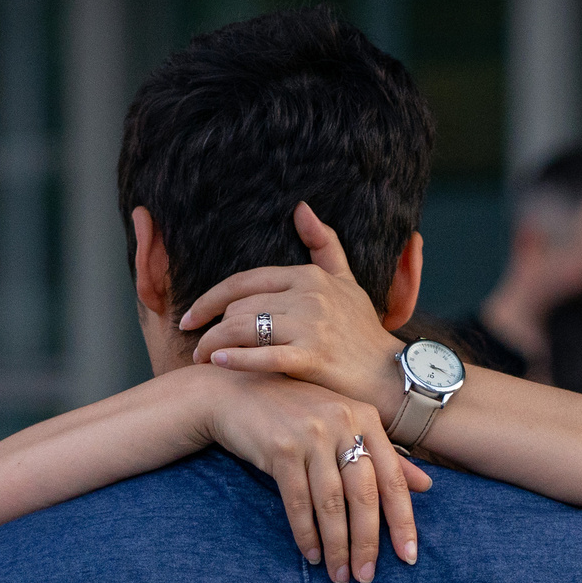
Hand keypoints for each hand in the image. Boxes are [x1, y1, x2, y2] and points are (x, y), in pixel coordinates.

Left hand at [176, 201, 405, 412]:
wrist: (390, 374)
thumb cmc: (361, 330)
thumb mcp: (346, 281)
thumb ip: (323, 245)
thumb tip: (301, 207)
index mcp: (308, 276)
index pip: (244, 282)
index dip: (210, 299)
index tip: (191, 316)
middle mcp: (308, 296)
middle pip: (239, 307)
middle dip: (212, 328)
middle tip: (196, 346)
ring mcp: (310, 327)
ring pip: (245, 328)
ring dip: (214, 346)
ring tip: (200, 359)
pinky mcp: (312, 358)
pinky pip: (263, 356)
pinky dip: (236, 360)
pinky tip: (218, 365)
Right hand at [191, 370, 429, 582]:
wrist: (238, 395)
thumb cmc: (296, 414)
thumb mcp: (345, 425)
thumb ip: (384, 454)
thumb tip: (427, 485)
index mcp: (366, 418)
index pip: (393, 477)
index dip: (403, 521)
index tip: (409, 556)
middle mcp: (342, 423)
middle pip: (364, 494)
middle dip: (366, 542)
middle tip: (365, 577)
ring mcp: (311, 434)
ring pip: (331, 503)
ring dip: (336, 545)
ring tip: (339, 575)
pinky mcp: (280, 448)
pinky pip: (298, 502)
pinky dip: (305, 533)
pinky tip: (312, 555)